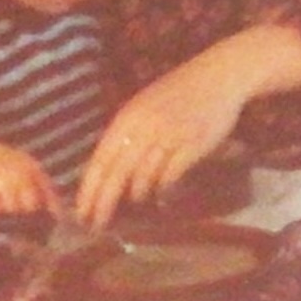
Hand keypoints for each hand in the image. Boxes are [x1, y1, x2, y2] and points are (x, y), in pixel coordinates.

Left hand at [76, 24, 300, 227]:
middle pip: (118, 174)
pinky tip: (161, 195)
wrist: (220, 76)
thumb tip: (108, 170)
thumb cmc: (179, 92)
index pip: (101, 160)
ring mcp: (170, 136)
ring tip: (135, 206)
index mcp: (128, 118)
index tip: (80, 212)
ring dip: (137, 195)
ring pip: (144, 177)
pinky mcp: (194, 144)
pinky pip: (171, 175)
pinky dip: (163, 189)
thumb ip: (127, 134)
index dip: (89, 189)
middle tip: (97, 224)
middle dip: (104, 202)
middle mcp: (145, 128)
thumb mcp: (144, 106)